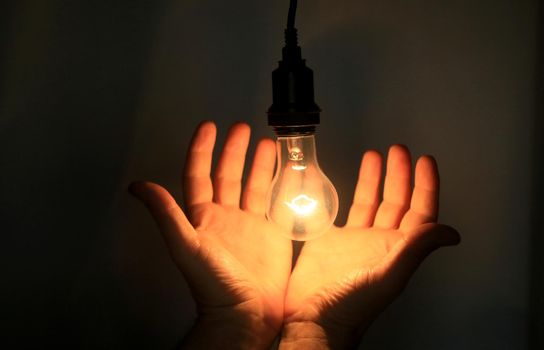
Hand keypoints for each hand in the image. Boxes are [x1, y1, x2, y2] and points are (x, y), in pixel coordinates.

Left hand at [130, 122, 291, 348]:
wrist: (247, 314)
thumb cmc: (213, 284)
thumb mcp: (186, 246)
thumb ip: (166, 214)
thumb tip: (138, 186)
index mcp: (203, 217)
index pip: (199, 175)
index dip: (202, 150)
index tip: (209, 127)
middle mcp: (226, 216)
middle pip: (229, 174)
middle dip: (234, 150)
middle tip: (243, 127)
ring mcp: (251, 224)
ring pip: (255, 184)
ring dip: (260, 162)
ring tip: (268, 141)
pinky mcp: (274, 233)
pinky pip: (277, 202)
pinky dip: (283, 184)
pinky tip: (289, 169)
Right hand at [281, 145, 459, 348]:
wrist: (313, 317)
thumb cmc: (352, 305)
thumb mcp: (388, 276)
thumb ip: (416, 250)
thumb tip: (451, 232)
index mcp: (398, 249)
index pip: (420, 212)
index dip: (425, 186)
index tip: (425, 161)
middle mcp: (380, 242)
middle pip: (396, 201)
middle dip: (400, 174)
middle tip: (399, 150)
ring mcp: (355, 240)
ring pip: (370, 201)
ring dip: (375, 178)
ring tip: (375, 155)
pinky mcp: (331, 239)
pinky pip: (342, 209)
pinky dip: (343, 192)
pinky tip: (342, 177)